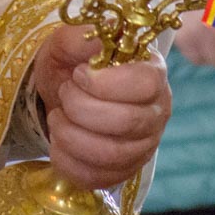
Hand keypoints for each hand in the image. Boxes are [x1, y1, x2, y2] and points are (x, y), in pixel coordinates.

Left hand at [32, 24, 171, 189]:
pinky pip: (99, 178)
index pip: (146, 83)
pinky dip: (69, 163)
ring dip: (71, 136)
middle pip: (127, 122)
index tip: (78, 75)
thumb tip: (98, 39)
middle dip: (81, 109)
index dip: (106, 83)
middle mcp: (157, 110)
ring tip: (57, 118)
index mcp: (152, 71)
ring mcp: (145, 144)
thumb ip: (80, 36)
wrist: (61, 93)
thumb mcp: (67, 42)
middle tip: (63, 95)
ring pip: (112, 154)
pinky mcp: (126, 170)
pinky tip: (59, 144)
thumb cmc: (71, 64)